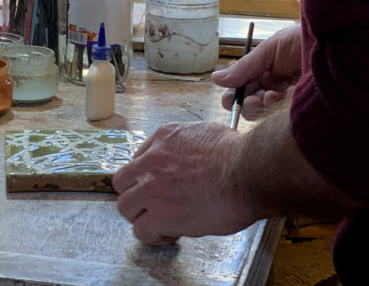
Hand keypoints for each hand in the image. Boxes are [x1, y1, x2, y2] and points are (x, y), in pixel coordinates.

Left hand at [112, 121, 258, 244]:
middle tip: (151, 204)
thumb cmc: (236, 154)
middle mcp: (152, 160)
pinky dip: (152, 236)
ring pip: (125, 206)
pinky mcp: (160, 215)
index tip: (156, 185)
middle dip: (136, 194)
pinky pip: (141, 230)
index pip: (138, 158)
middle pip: (123, 181)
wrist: (244, 172)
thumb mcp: (207, 132)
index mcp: (163, 138)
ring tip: (156, 221)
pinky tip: (166, 234)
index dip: (146, 175)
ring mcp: (152, 188)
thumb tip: (193, 155)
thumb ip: (189, 144)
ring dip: (139, 215)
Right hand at [212, 25, 301, 119]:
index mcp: (269, 71)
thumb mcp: (270, 50)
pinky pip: (282, 120)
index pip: (246, 88)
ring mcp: (292, 100)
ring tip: (271, 96)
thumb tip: (215, 78)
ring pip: (266, 114)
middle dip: (248, 104)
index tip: (230, 100)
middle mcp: (279, 87)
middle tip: (252, 100)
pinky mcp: (304, 112)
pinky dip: (278, 110)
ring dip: (262, 107)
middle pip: (253, 104)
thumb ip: (244, 67)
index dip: (236, 95)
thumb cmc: (304, 41)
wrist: (339, 46)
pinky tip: (285, 99)